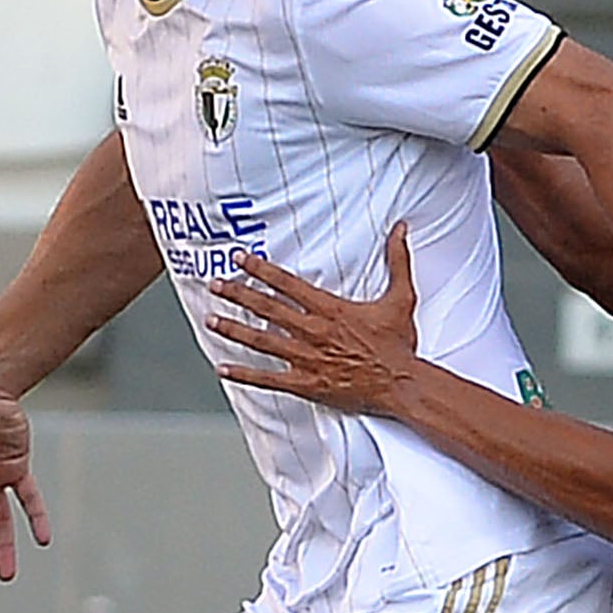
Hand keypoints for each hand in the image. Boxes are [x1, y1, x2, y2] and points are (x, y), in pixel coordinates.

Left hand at [209, 226, 421, 413]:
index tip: (240, 259)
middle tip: (215, 284)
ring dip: (234, 330)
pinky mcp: (307, 383)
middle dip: (238, 295)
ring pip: (262, 341)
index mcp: (330, 309)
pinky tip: (224, 368)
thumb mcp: (400, 297)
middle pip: (267, 308)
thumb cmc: (398, 344)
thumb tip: (401, 228)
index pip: (287, 284)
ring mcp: (307, 358)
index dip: (261, 269)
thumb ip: (397, 260)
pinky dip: (245, 374)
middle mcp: (313, 331)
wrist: (401, 384)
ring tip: (211, 319)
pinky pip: (269, 379)